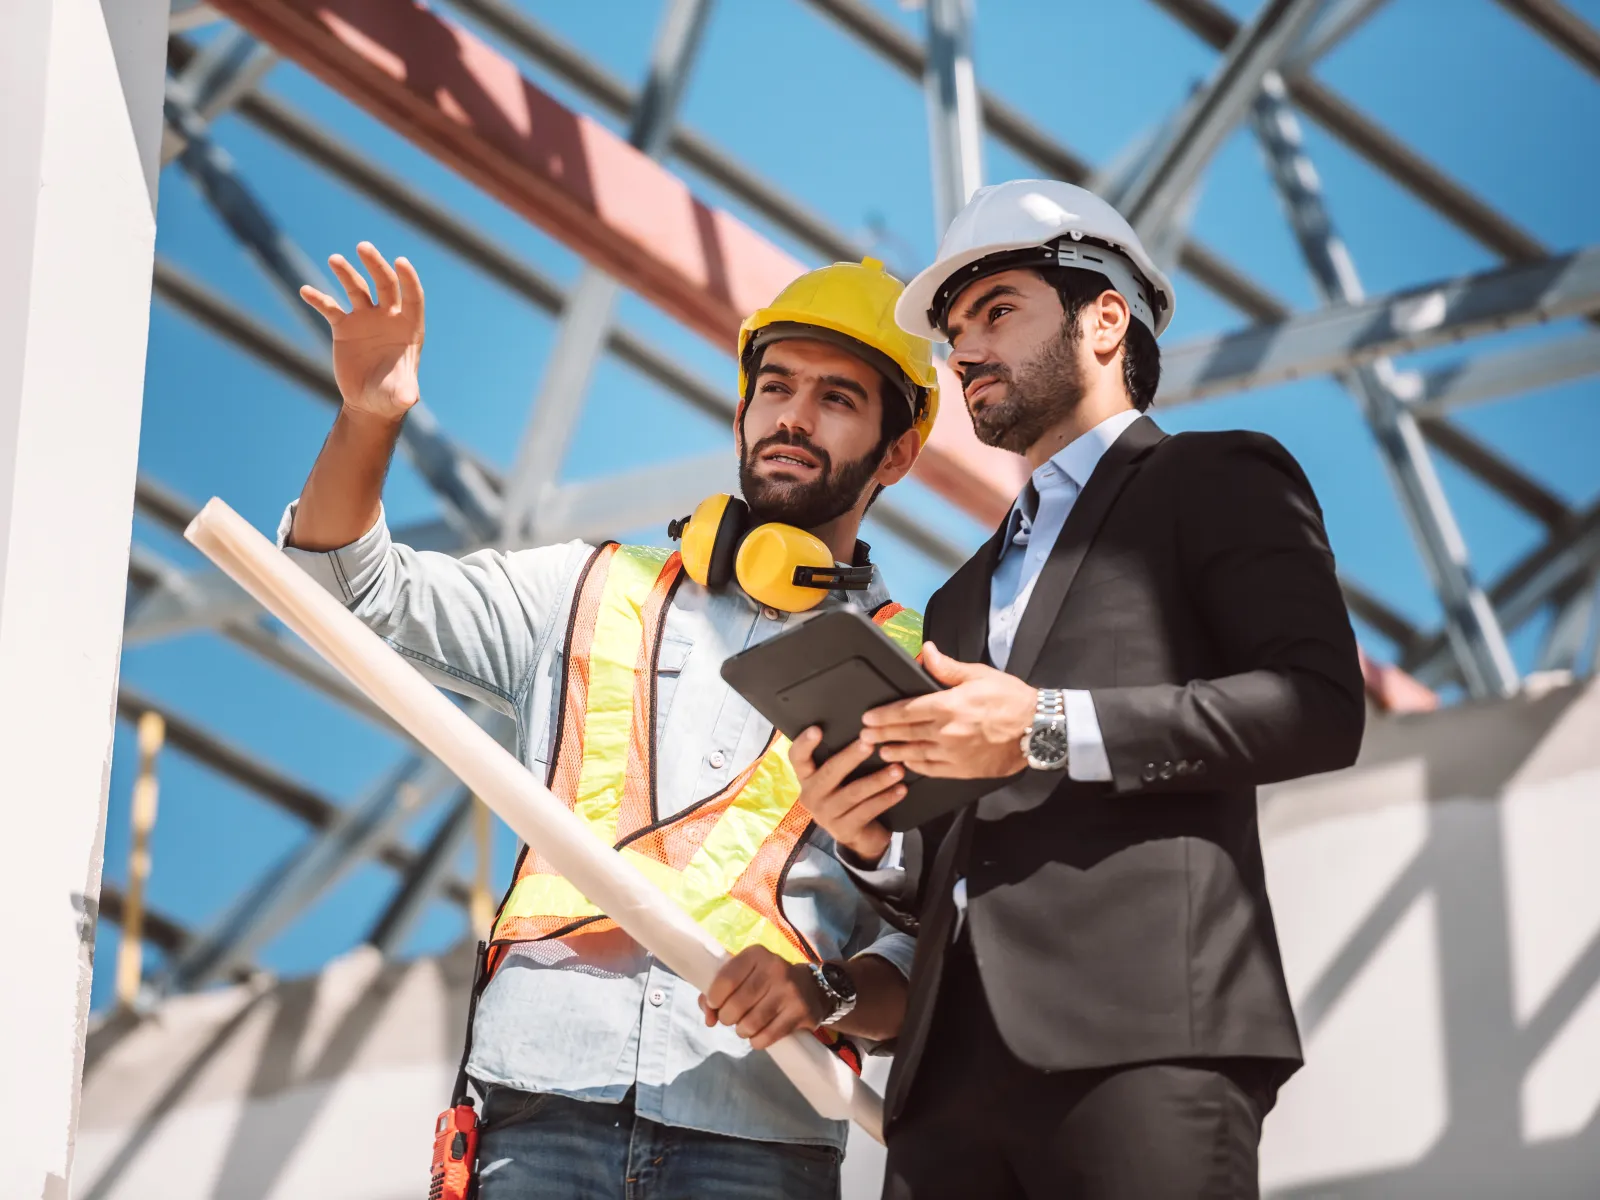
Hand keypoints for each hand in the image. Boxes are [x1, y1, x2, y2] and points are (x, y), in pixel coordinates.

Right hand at [299, 242, 424, 422]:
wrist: (369, 401)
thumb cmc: (391, 396)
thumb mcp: (399, 395)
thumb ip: (405, 393)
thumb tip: (410, 399)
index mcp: (409, 327)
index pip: (412, 297)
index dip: (408, 279)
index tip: (401, 261)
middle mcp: (389, 317)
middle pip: (384, 283)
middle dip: (375, 265)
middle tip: (363, 247)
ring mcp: (365, 319)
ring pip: (357, 289)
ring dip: (346, 273)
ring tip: (335, 259)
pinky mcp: (344, 327)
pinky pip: (330, 308)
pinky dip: (318, 299)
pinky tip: (305, 290)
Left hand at [699, 946, 828, 1050]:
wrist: (813, 988)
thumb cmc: (768, 981)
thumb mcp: (745, 975)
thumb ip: (719, 991)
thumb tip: (708, 1018)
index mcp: (756, 954)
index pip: (726, 979)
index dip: (714, 998)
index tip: (715, 1005)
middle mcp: (774, 968)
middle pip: (736, 1005)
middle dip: (727, 1017)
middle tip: (731, 1018)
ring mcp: (789, 991)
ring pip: (750, 1023)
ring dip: (742, 1030)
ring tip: (745, 1026)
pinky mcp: (800, 1012)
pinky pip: (767, 1036)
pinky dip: (756, 1041)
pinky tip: (759, 1034)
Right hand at [789, 728, 902, 862]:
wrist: (857, 837)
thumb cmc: (848, 795)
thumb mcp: (838, 779)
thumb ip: (841, 758)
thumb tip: (865, 728)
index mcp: (806, 777)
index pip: (797, 758)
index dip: (804, 744)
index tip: (817, 729)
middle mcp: (811, 795)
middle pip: (829, 772)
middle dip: (851, 756)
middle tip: (870, 743)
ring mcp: (826, 815)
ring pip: (854, 792)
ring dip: (878, 779)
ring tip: (898, 768)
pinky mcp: (844, 830)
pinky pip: (867, 810)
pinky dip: (886, 798)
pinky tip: (901, 789)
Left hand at [860, 641, 1034, 778]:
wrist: (1038, 730)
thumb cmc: (1010, 699)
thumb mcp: (979, 675)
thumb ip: (947, 667)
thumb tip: (925, 651)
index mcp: (948, 706)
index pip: (906, 711)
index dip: (884, 715)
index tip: (868, 717)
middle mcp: (946, 732)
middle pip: (905, 734)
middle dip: (881, 734)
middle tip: (864, 736)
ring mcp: (954, 754)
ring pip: (915, 754)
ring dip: (895, 752)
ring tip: (881, 751)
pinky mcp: (963, 770)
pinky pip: (933, 770)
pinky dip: (917, 767)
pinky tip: (908, 764)